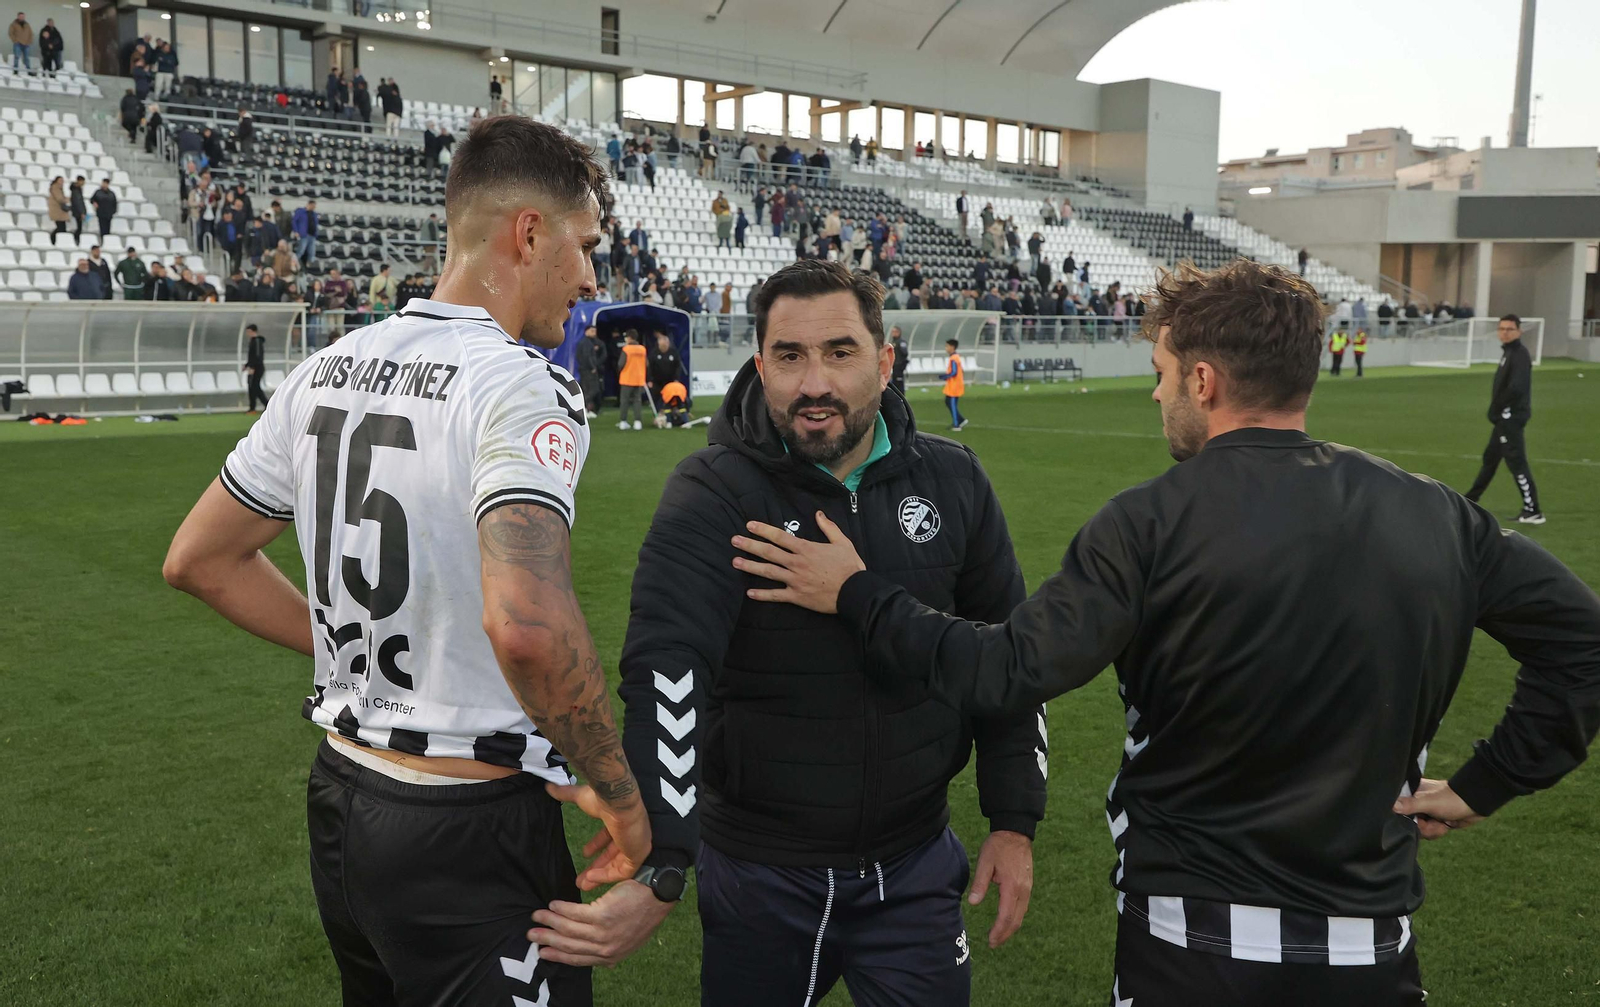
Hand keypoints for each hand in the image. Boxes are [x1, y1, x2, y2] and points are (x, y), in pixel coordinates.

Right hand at [529, 880, 674, 967]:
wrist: (658, 894)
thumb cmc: (644, 910)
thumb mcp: (628, 938)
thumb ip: (609, 947)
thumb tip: (593, 953)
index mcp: (611, 956)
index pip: (578, 959)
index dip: (558, 956)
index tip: (543, 952)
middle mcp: (606, 949)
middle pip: (569, 946)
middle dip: (548, 940)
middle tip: (531, 935)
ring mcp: (604, 933)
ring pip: (569, 930)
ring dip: (549, 922)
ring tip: (537, 916)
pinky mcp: (603, 916)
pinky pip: (574, 913)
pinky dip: (561, 909)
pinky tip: (552, 905)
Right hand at [546, 782, 650, 889]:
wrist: (619, 802)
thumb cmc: (603, 798)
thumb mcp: (580, 796)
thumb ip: (566, 793)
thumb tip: (549, 786)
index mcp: (621, 819)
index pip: (610, 836)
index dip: (597, 845)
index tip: (584, 854)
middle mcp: (630, 832)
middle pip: (613, 854)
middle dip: (596, 866)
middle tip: (581, 878)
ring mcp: (635, 844)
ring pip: (617, 865)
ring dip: (599, 875)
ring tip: (582, 884)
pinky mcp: (638, 854)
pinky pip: (623, 871)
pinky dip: (607, 876)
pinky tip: (591, 878)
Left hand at [731, 511, 864, 613]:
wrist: (855, 592)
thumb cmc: (850, 567)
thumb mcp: (842, 542)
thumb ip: (829, 528)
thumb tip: (819, 514)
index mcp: (806, 549)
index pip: (780, 537)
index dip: (763, 530)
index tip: (750, 525)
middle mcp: (797, 563)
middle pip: (769, 552)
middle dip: (750, 545)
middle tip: (734, 541)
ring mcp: (795, 581)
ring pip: (768, 572)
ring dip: (750, 566)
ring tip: (735, 562)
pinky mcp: (797, 597)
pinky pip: (776, 596)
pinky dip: (762, 595)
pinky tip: (749, 593)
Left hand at [969, 831, 1032, 947]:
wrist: (1015, 831)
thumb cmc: (998, 846)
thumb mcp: (985, 862)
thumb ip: (979, 883)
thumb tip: (972, 903)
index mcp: (1012, 887)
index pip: (1006, 916)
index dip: (998, 931)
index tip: (990, 941)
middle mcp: (1023, 890)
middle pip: (1016, 920)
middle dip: (1005, 934)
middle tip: (993, 944)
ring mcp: (1028, 888)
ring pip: (1021, 915)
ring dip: (1010, 928)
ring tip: (999, 936)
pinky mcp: (1028, 885)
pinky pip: (1023, 907)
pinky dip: (1015, 918)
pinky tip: (1008, 920)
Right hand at [1393, 779, 1484, 839]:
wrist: (1475, 804)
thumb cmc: (1451, 798)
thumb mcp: (1428, 802)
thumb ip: (1409, 804)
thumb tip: (1390, 806)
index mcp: (1410, 792)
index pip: (1395, 807)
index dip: (1402, 817)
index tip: (1414, 818)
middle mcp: (1414, 802)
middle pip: (1406, 822)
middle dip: (1421, 826)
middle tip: (1431, 820)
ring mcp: (1423, 812)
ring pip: (1417, 829)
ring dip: (1431, 829)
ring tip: (1441, 822)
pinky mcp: (1432, 820)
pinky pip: (1427, 832)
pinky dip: (1436, 831)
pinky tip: (1444, 825)